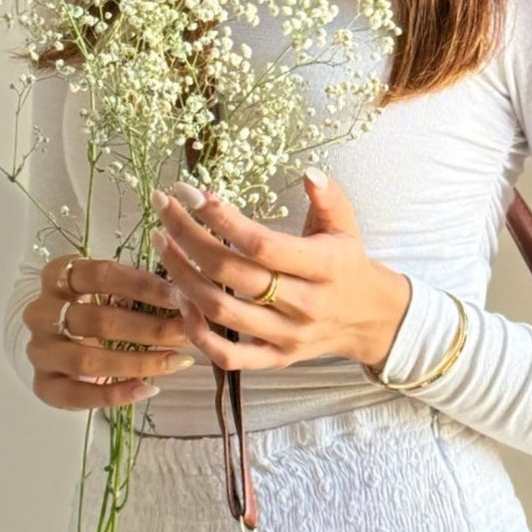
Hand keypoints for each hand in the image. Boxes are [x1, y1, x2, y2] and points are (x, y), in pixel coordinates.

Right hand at [21, 251, 197, 409]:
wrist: (59, 345)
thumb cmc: (94, 310)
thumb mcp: (109, 291)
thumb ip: (138, 290)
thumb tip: (188, 295)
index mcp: (57, 277)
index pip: (101, 275)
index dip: (144, 286)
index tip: (180, 296)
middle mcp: (41, 312)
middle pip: (98, 320)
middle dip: (150, 328)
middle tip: (187, 332)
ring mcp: (39, 350)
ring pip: (88, 359)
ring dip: (139, 362)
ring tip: (177, 361)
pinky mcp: (43, 385)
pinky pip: (79, 395)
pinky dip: (117, 394)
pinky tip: (149, 388)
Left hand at [149, 168, 412, 373]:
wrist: (369, 319)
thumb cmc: (347, 263)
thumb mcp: (346, 225)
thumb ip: (328, 198)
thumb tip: (309, 172)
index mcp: (325, 266)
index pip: (262, 244)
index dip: (221, 218)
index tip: (190, 192)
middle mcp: (305, 304)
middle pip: (232, 275)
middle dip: (188, 239)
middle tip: (163, 210)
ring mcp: (288, 336)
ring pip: (222, 312)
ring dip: (183, 278)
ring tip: (163, 245)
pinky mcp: (276, 359)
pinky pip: (227, 357)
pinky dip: (197, 332)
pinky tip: (180, 299)